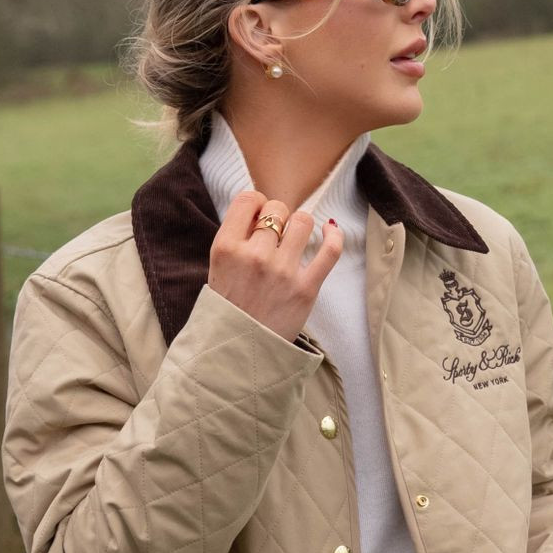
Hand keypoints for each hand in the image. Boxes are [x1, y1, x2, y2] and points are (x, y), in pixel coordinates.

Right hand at [208, 189, 343, 345]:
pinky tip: (330, 231)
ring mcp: (282, 271)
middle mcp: (253, 255)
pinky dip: (334, 236)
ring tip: (294, 241)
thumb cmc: (228, 310)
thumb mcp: (217, 269)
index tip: (259, 216)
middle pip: (278, 209)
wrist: (238, 353)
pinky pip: (330, 250)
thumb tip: (263, 209)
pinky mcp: (306, 288)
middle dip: (278, 217)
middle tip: (275, 236)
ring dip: (300, 227)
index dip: (257, 204)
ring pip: (303, 221)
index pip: (249, 199)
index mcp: (226, 248)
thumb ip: (235, 238)